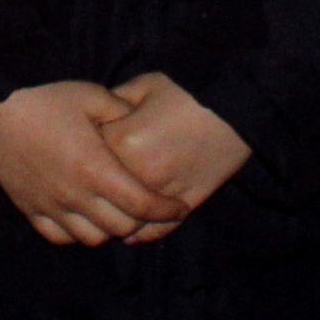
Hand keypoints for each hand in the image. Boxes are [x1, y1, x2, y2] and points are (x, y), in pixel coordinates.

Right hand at [0, 82, 192, 246]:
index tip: (178, 207)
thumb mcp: (92, 95)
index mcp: (95, 168)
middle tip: (149, 206)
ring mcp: (49, 205)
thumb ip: (123, 111)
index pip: (142, 204)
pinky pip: (58, 236)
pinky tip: (82, 215)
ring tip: (116, 211)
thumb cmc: (44, 95)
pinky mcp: (28, 207)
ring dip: (110, 229)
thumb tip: (142, 121)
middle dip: (143, 220)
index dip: (166, 210)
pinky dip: (76, 232)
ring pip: (91, 239)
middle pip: (121, 228)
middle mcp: (74, 194)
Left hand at [99, 73, 251, 229]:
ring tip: (111, 211)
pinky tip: (133, 231)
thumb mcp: (144, 86)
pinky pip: (156, 231)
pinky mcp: (186, 206)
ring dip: (117, 218)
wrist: (235, 107)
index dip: (84, 152)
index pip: (86, 157)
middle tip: (94, 184)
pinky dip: (143, 234)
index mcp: (123, 140)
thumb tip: (92, 119)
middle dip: (96, 190)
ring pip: (127, 220)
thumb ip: (112, 104)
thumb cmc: (186, 92)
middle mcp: (138, 173)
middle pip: (103, 195)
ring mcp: (163, 194)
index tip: (85, 149)